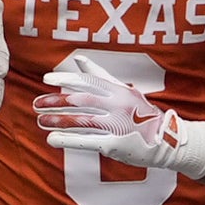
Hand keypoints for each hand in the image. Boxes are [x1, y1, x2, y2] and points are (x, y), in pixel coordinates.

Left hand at [32, 51, 204, 182]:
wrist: (167, 141)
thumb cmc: (143, 114)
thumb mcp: (126, 91)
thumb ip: (101, 76)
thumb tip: (79, 60)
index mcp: (120, 90)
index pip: (88, 81)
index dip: (65, 80)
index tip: (46, 80)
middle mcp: (119, 105)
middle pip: (81, 100)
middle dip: (56, 102)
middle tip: (37, 104)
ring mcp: (118, 125)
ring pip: (81, 120)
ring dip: (58, 120)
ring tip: (40, 121)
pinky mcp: (116, 144)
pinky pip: (87, 141)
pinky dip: (68, 140)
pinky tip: (52, 139)